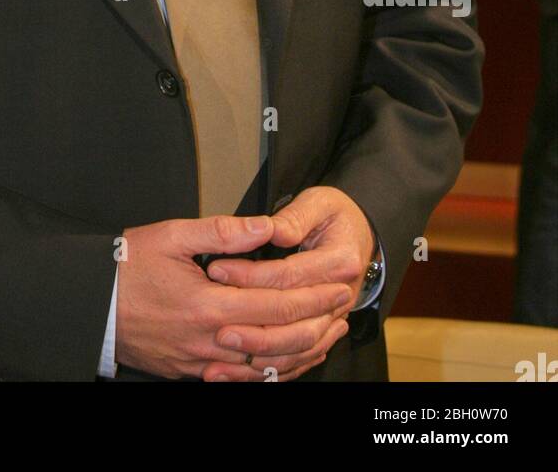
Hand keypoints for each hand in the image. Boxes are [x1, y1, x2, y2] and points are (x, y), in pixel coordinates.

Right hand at [115, 211, 353, 380]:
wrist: (90, 306)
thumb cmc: (127, 267)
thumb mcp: (172, 236)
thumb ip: (223, 233)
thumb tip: (266, 227)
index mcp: (209, 306)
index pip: (277, 304)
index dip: (314, 291)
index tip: (340, 278)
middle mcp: (210, 342)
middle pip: (281, 339)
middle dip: (319, 318)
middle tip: (346, 300)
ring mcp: (202, 364)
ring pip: (266, 368)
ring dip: (304, 348)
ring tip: (329, 329)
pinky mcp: (192, 373)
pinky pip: (243, 379)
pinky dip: (274, 369)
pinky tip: (290, 355)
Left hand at [201, 186, 375, 380]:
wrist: (361, 233)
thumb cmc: (336, 213)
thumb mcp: (319, 202)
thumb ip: (293, 217)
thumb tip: (268, 230)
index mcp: (340, 260)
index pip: (289, 275)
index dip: (251, 275)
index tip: (216, 270)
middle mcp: (341, 297)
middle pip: (292, 321)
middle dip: (252, 327)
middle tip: (215, 327)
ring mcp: (334, 318)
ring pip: (295, 349)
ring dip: (257, 357)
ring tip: (219, 360)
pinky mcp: (323, 331)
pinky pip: (298, 360)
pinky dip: (269, 370)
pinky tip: (238, 373)